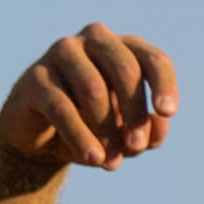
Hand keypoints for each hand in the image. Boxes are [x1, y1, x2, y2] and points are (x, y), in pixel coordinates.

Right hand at [0, 24, 178, 169]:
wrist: (42, 139)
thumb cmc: (94, 127)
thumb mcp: (125, 135)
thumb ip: (147, 132)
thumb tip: (159, 128)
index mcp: (125, 48)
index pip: (153, 60)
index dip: (164, 85)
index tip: (167, 113)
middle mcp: (95, 40)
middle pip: (126, 70)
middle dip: (135, 112)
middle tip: (136, 146)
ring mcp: (63, 53)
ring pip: (93, 89)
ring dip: (107, 130)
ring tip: (112, 163)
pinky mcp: (36, 77)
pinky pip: (62, 107)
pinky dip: (81, 136)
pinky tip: (93, 159)